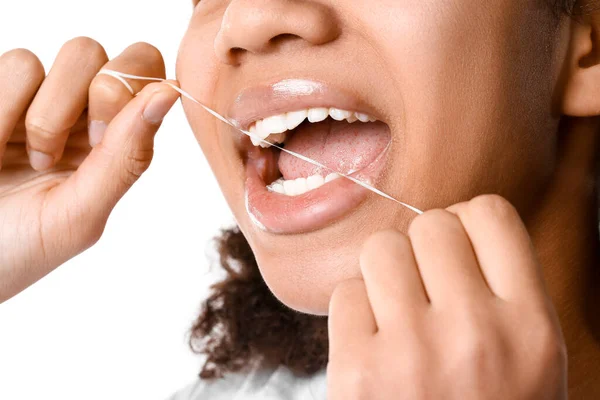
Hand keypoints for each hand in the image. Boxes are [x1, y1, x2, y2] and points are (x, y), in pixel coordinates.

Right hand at [0, 38, 179, 302]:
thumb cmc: (16, 249)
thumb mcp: (78, 215)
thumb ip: (127, 157)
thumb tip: (171, 92)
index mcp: (117, 143)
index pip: (152, 77)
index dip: (135, 91)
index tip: (100, 139)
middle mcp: (86, 114)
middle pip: (117, 58)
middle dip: (93, 96)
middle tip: (58, 150)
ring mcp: (42, 96)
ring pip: (75, 54)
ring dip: (45, 115)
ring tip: (22, 160)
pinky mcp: (0, 88)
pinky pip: (19, 63)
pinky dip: (3, 110)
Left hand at [327, 195, 566, 399]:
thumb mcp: (528, 364)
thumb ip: (500, 294)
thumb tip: (452, 226)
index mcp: (531, 330)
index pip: (491, 216)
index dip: (468, 223)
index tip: (458, 248)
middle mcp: (475, 334)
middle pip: (430, 225)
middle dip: (422, 250)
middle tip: (423, 289)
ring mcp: (412, 352)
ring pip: (381, 249)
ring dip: (384, 276)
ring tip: (397, 316)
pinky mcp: (356, 374)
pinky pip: (344, 294)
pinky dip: (355, 313)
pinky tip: (373, 347)